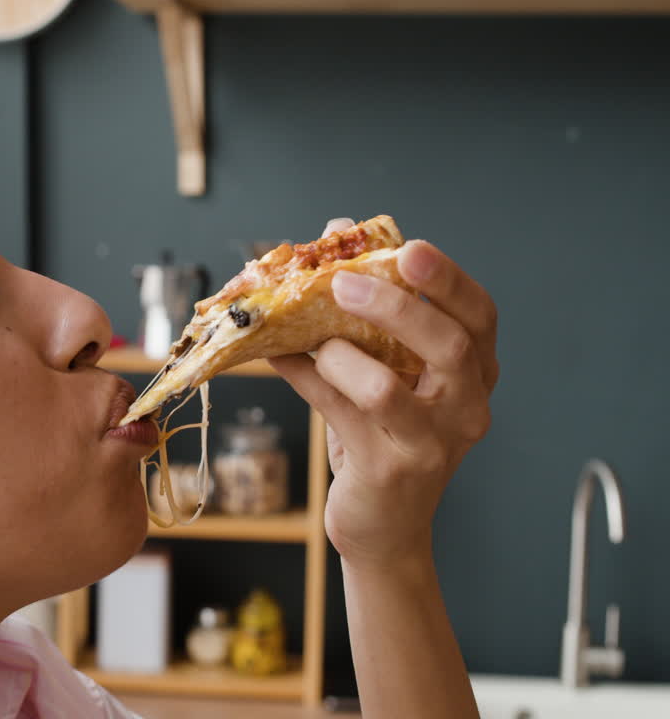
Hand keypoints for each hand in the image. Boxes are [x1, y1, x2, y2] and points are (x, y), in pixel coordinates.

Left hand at [269, 218, 497, 568]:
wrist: (384, 525)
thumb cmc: (385, 435)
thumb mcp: (388, 369)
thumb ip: (368, 309)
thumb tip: (334, 232)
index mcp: (475, 372)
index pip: (480, 316)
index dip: (449, 279)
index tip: (410, 248)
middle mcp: (467, 406)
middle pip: (447, 344)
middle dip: (394, 306)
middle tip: (345, 280)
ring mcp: (431, 443)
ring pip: (385, 387)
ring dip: (337, 355)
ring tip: (312, 342)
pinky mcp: (388, 469)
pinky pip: (337, 412)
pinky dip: (303, 377)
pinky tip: (277, 355)